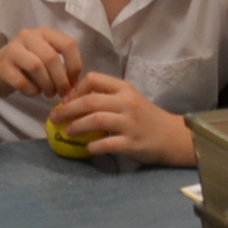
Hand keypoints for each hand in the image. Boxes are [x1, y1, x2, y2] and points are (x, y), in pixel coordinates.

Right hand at [0, 26, 84, 100]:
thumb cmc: (26, 67)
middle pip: (51, 58)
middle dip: (60, 80)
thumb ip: (61, 65)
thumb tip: (76, 85)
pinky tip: (33, 92)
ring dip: (47, 86)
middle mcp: (28, 36)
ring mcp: (13, 50)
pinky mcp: (2, 67)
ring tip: (49, 94)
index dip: (75, 66)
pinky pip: (22, 82)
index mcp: (44, 32)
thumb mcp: (45, 58)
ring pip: (37, 67)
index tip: (74, 82)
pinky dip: (32, 91)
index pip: (68, 44)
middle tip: (62, 93)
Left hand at [50, 71, 191, 164]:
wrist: (173, 136)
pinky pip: (107, 143)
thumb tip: (74, 100)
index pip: (93, 79)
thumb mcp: (129, 99)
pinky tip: (87, 148)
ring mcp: (130, 123)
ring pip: (96, 119)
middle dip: (67, 109)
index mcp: (124, 88)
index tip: (66, 100)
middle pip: (90, 100)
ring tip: (67, 132)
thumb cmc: (147, 117)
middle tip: (53, 118)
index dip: (75, 89)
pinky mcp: (132, 143)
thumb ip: (107, 96)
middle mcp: (126, 103)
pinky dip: (94, 146)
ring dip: (77, 126)